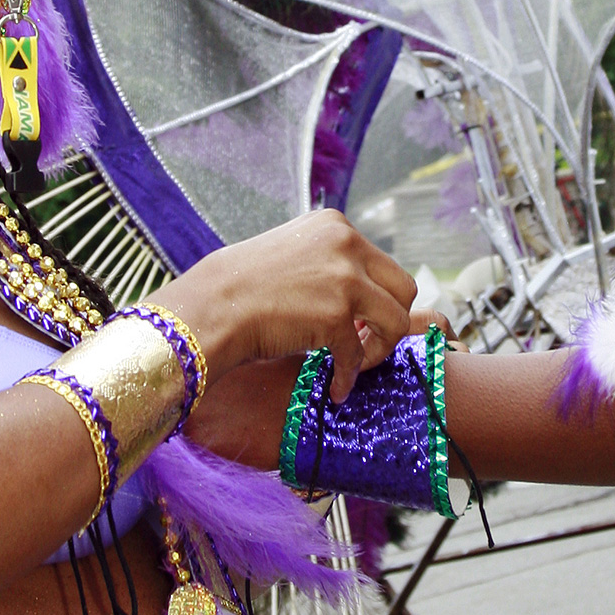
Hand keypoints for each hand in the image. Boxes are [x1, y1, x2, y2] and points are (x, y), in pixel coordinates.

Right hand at [160, 211, 416, 400]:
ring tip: (356, 365)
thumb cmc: (242, 288)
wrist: (211, 307)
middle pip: (404, 287)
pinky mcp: (336, 315)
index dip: (376, 299)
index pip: (382, 264)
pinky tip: (335, 389)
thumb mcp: (294, 253)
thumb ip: (330, 263)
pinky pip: (358, 355)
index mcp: (336, 225)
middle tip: (366, 342)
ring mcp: (345, 278)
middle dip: (391, 320)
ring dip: (380, 349)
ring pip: (396, 321)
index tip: (361, 322)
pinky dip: (349, 376)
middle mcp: (347, 244)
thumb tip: (364, 293)